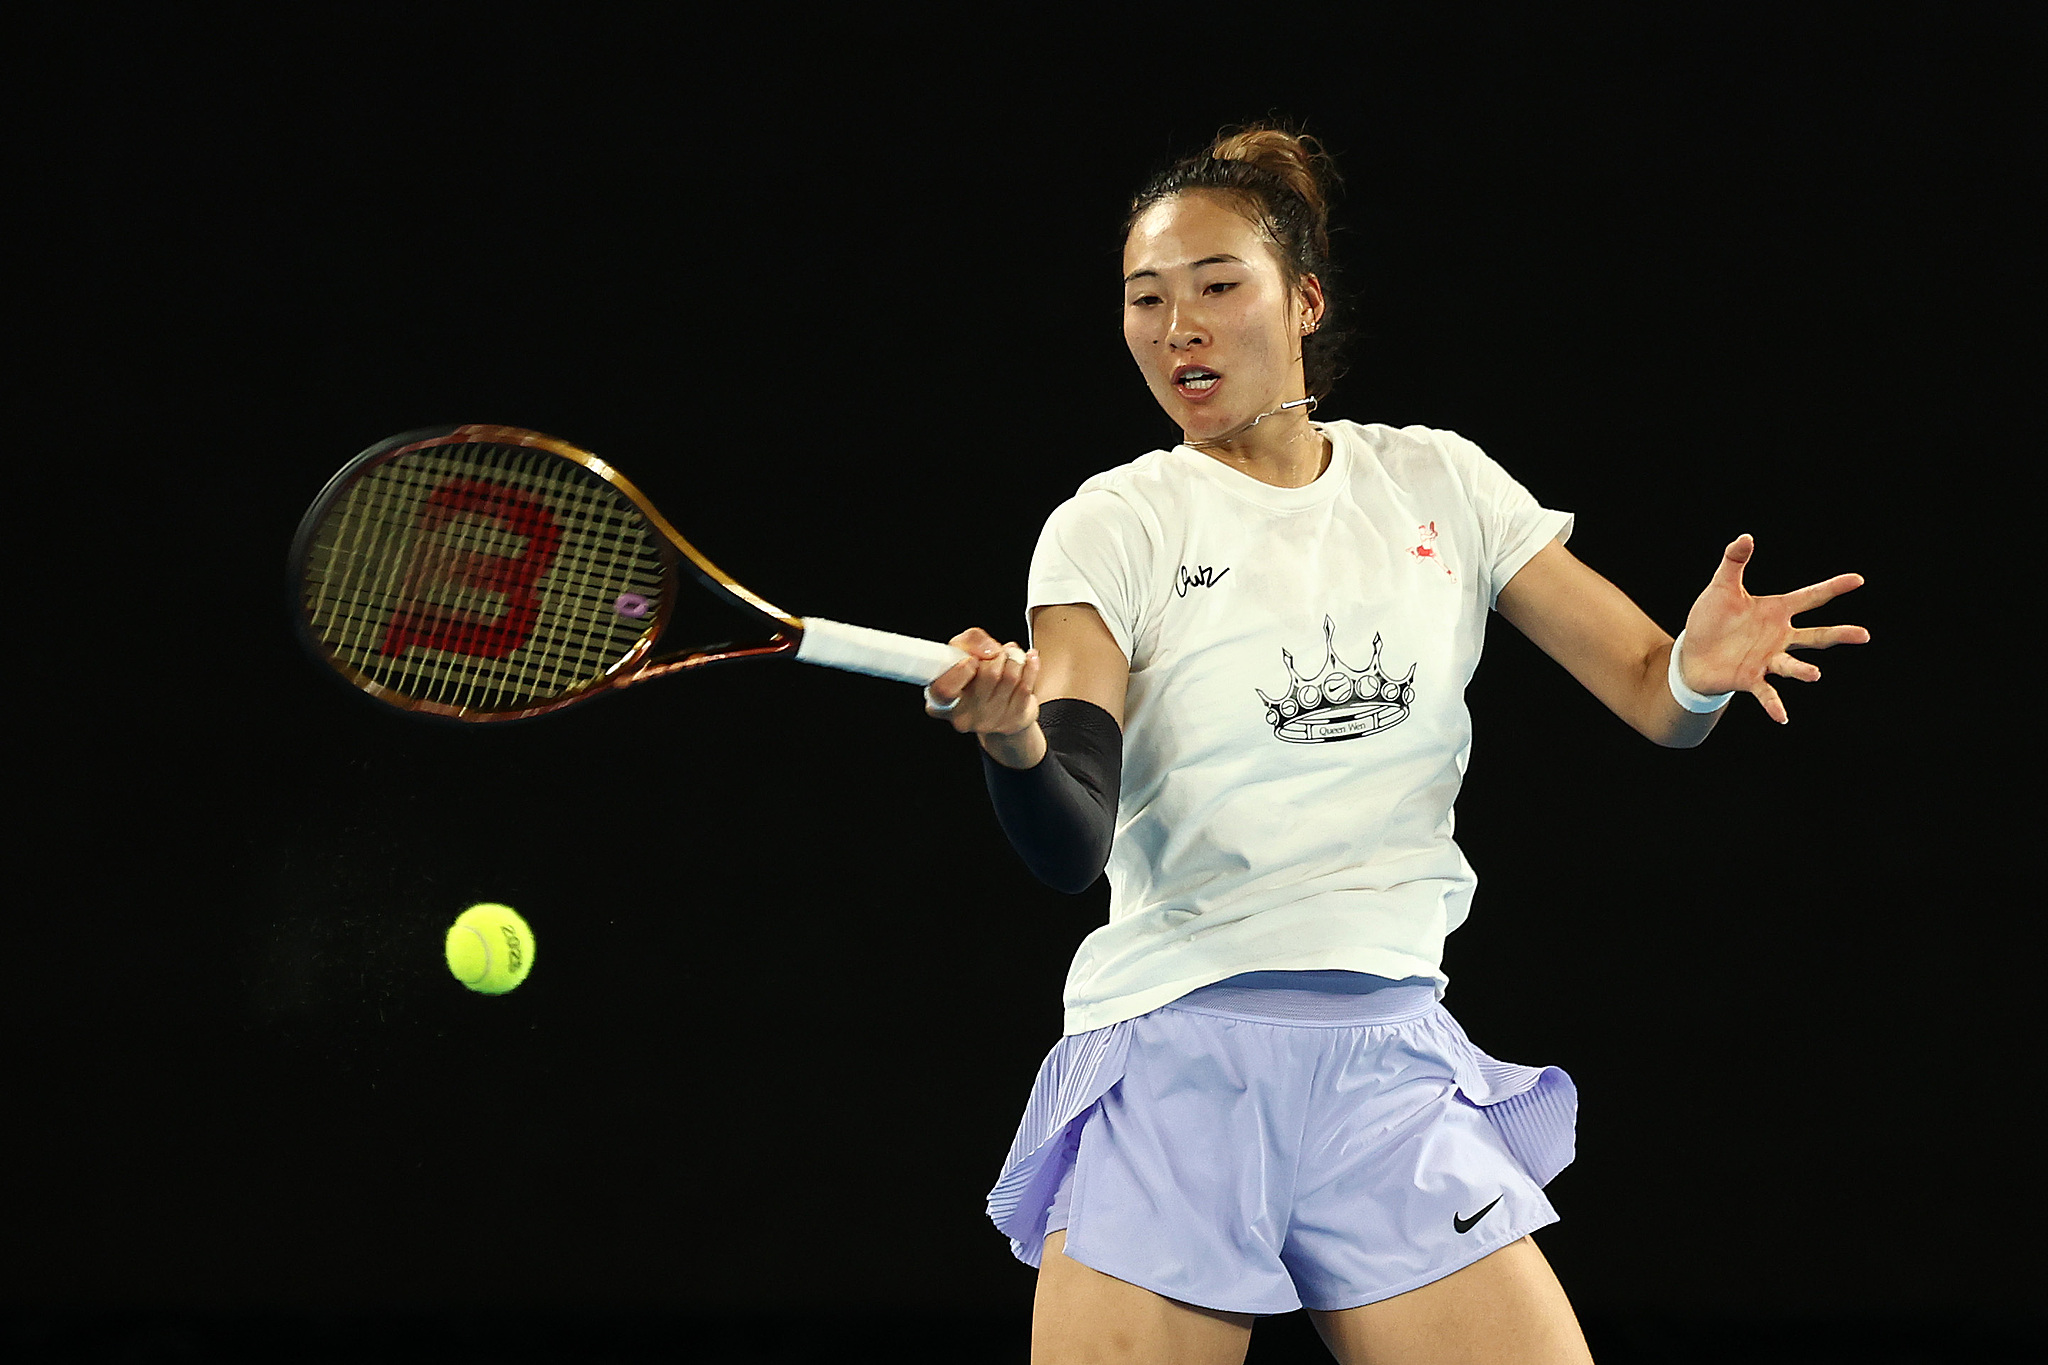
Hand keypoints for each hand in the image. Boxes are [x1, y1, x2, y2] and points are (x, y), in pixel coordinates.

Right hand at [925, 627, 1040, 735]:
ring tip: (1012, 656)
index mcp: (939, 702)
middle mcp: (962, 717)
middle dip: (997, 654)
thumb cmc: (973, 675)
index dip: (961, 670)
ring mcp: (989, 722)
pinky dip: (1030, 666)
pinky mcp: (1012, 722)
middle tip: (997, 653)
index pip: (945, 689)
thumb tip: (989, 650)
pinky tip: (1027, 661)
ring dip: (1015, 658)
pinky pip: (1026, 685)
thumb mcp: (962, 651)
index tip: (971, 660)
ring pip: (1011, 677)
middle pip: (988, 675)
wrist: (996, 705)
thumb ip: (970, 641)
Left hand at [1680, 533, 1869, 723]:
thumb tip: (1745, 537)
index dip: (1833, 588)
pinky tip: (1783, 718)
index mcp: (1776, 612)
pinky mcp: (1751, 678)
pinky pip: (1767, 693)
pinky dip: (1775, 705)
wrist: (1692, 653)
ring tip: (1814, 675)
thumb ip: (1734, 562)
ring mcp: (1767, 659)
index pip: (1810, 597)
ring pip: (1792, 665)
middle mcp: (1778, 637)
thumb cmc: (1711, 619)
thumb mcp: (1721, 587)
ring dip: (1802, 671)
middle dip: (1839, 635)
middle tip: (1864, 635)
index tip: (1858, 580)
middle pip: (1815, 635)